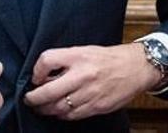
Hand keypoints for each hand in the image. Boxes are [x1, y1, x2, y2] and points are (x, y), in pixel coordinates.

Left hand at [23, 44, 159, 119]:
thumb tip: (44, 77)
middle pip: (47, 91)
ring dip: (46, 110)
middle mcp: (83, 74)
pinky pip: (72, 115)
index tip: (36, 78)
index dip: (36, 71)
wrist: (138, 67)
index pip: (46, 61)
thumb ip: (66, 62)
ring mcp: (90, 92)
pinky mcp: (97, 106)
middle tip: (30, 99)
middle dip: (33, 99)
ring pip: (57, 108)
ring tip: (43, 107)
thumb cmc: (111, 58)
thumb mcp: (87, 51)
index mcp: (79, 56)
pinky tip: (61, 111)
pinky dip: (62, 115)